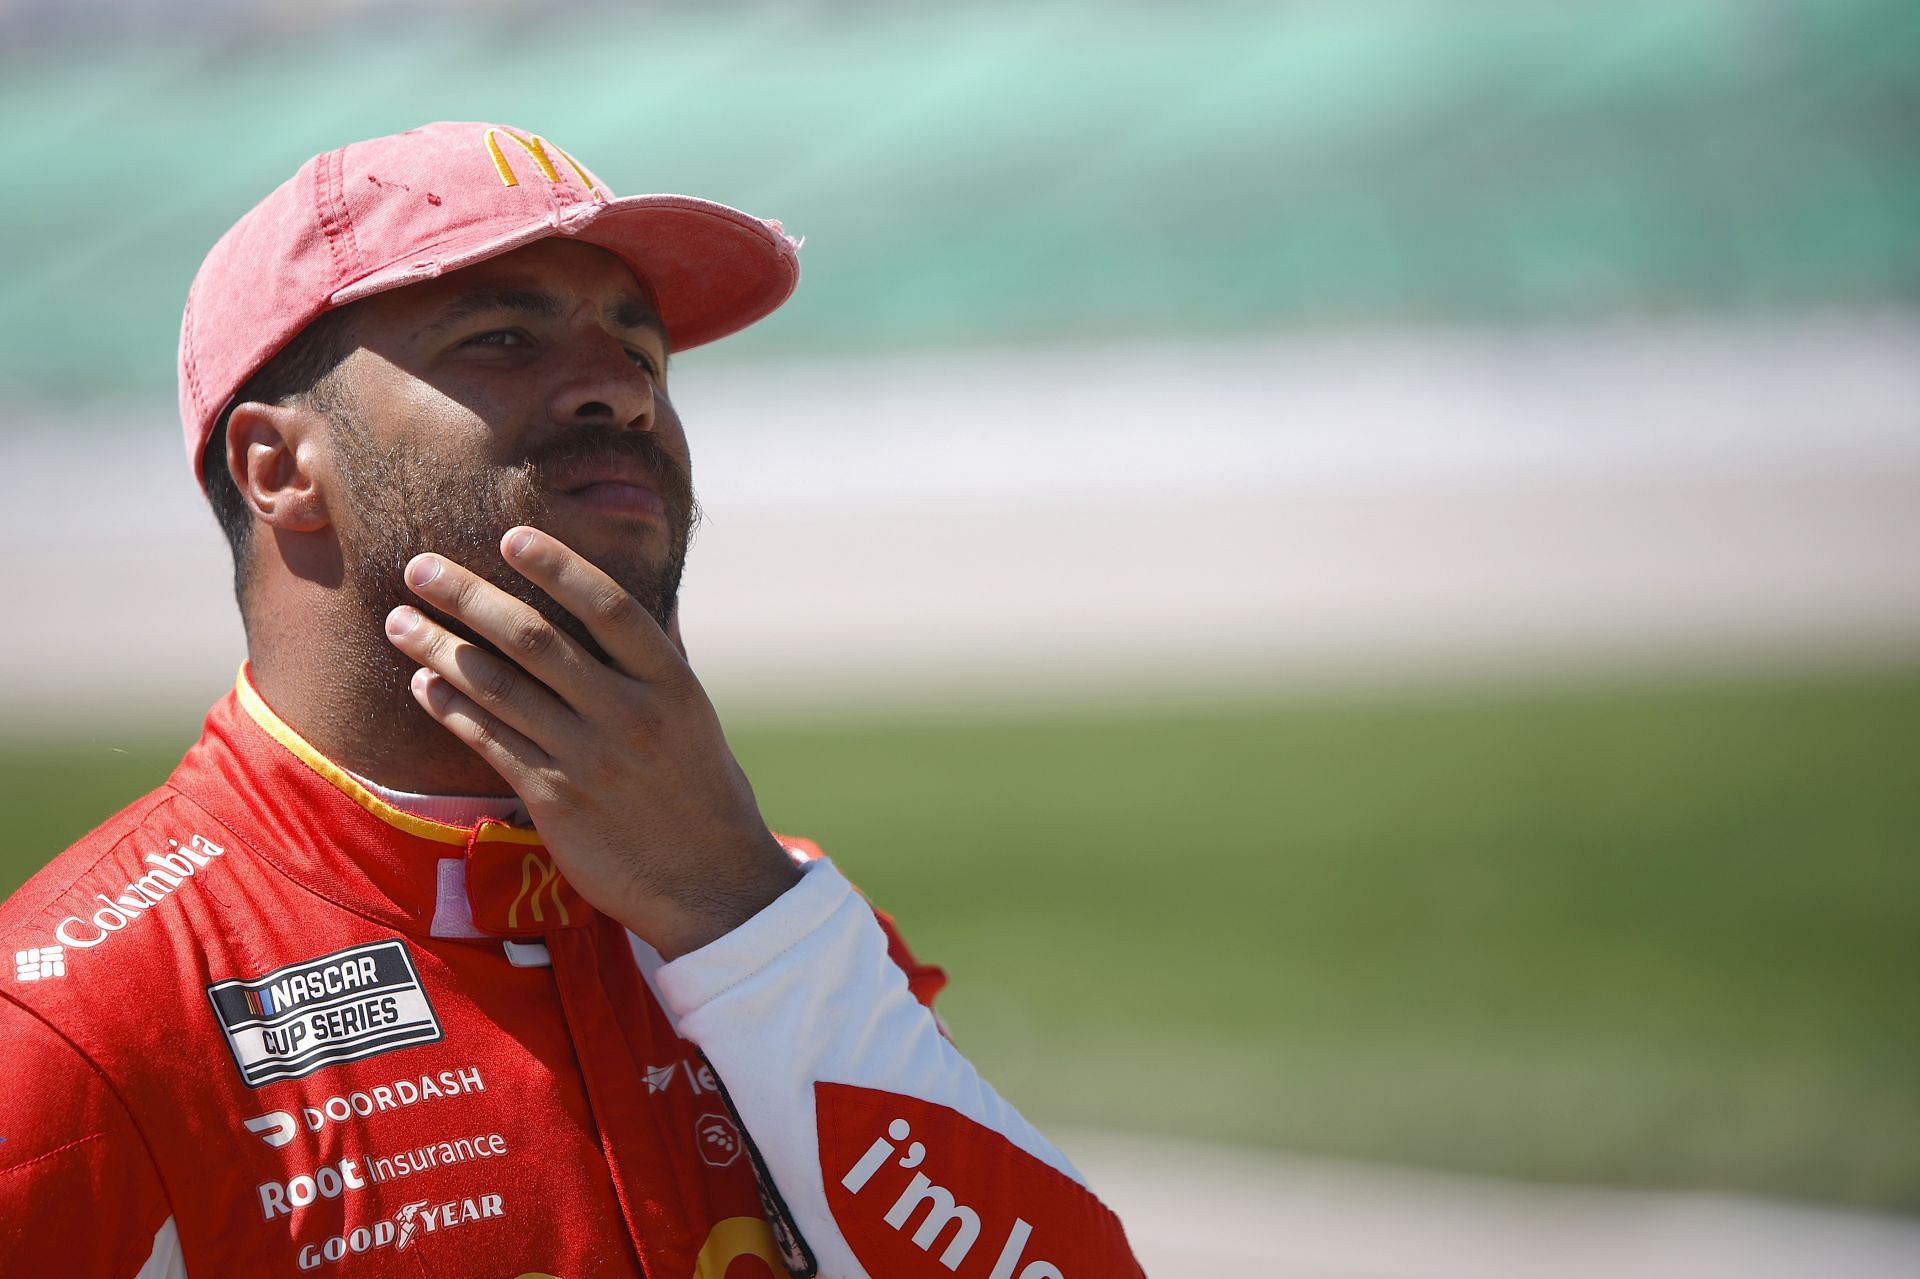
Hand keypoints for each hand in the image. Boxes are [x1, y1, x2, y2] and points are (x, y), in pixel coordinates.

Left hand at [382, 525, 800, 957]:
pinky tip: (423, 685)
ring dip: (440, 650)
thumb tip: (643, 598)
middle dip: (470, 598)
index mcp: (670, 685)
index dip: (560, 567)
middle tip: (420, 567)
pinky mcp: (555, 800)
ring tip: (398, 621)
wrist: (710, 883)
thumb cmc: (702, 791)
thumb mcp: (696, 716)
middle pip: (537, 641)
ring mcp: (589, 759)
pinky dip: (453, 709)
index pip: (610, 608)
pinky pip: (490, 742)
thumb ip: (661, 658)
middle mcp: (629, 715)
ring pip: (500, 689)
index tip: (512, 536)